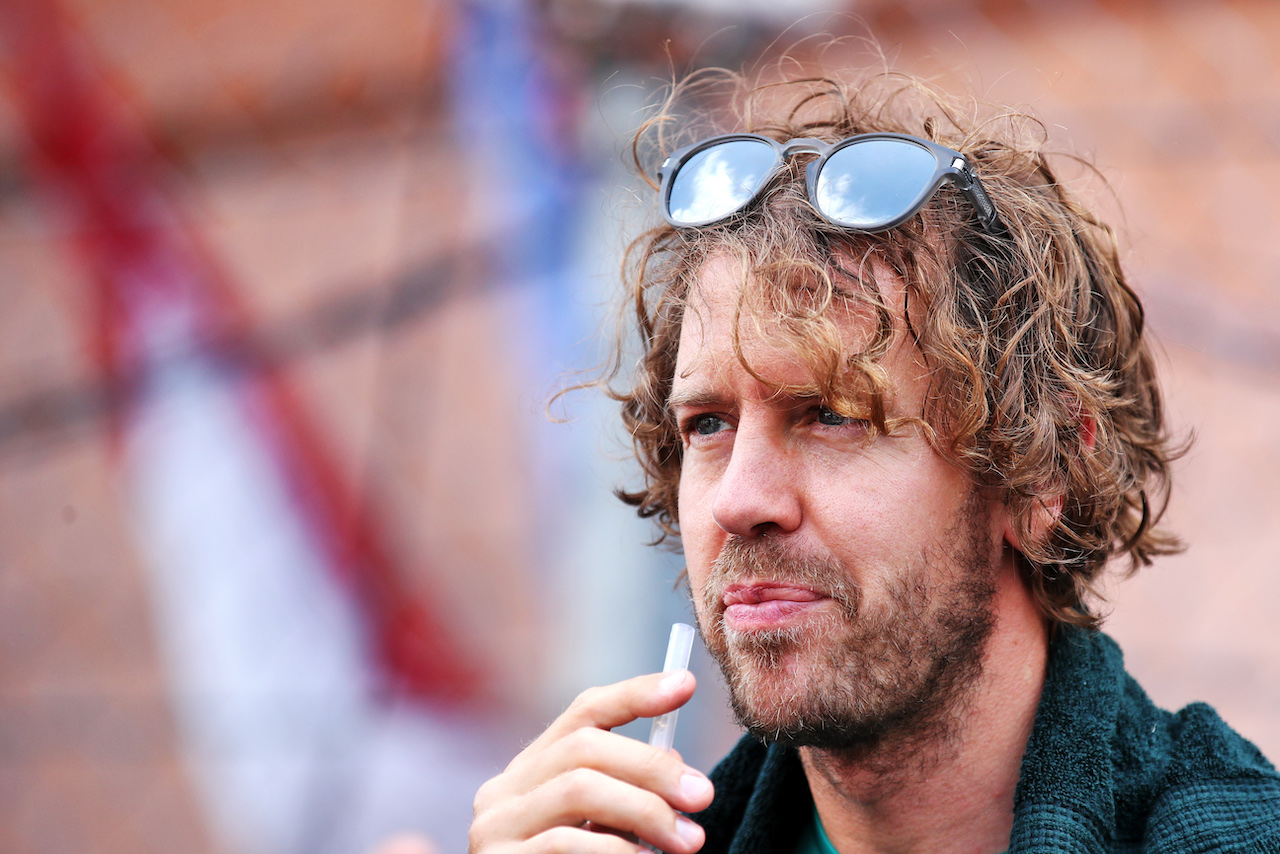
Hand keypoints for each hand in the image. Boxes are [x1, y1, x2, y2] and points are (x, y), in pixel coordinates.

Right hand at [469, 669, 713, 852]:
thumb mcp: (602, 832)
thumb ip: (627, 794)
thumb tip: (678, 764)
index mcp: (530, 772)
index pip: (583, 711)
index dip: (636, 693)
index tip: (685, 686)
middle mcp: (502, 792)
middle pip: (585, 747)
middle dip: (653, 767)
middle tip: (704, 797)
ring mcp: (494, 830)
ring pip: (579, 788)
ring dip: (645, 810)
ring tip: (689, 842)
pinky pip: (567, 845)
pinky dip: (616, 851)